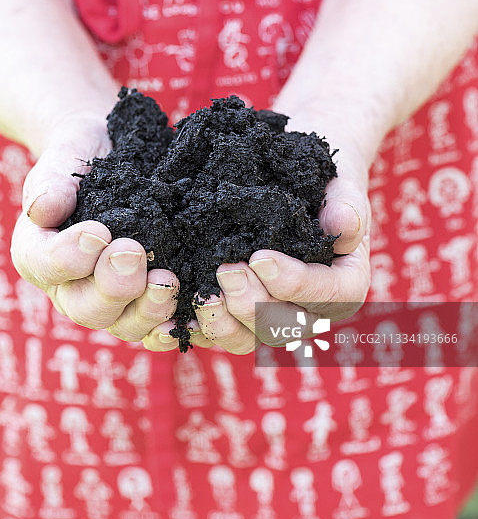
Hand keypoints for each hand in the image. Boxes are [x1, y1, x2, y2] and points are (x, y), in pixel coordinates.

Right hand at [10, 116, 187, 350]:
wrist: (114, 153)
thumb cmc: (84, 154)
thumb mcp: (66, 154)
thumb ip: (52, 181)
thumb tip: (44, 210)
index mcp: (38, 251)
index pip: (44, 266)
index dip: (68, 258)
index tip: (98, 232)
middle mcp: (69, 285)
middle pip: (85, 307)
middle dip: (112, 285)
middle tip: (134, 252)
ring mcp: (108, 298)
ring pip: (122, 324)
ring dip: (146, 309)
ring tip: (167, 282)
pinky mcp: (143, 300)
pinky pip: (154, 326)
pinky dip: (170, 326)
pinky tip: (189, 316)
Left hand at [188, 131, 371, 354]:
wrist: (295, 179)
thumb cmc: (323, 183)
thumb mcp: (342, 187)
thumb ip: (346, 206)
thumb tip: (343, 224)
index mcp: (344, 286)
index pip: (325, 295)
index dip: (292, 282)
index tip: (261, 257)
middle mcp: (310, 311)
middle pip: (284, 326)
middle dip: (253, 303)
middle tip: (226, 270)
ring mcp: (272, 317)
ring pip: (250, 339)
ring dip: (223, 323)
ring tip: (202, 295)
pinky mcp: (238, 313)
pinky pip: (220, 332)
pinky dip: (197, 328)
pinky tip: (173, 320)